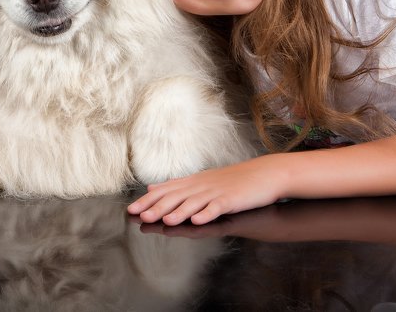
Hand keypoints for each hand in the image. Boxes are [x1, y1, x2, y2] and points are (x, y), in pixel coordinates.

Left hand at [127, 157, 287, 225]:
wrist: (263, 174)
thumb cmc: (233, 180)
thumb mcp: (201, 180)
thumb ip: (176, 186)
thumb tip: (152, 188)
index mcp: (193, 182)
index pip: (166, 191)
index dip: (148, 201)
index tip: (131, 210)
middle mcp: (201, 186)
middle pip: (176, 197)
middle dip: (157, 207)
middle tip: (140, 216)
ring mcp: (216, 192)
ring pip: (194, 202)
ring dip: (179, 212)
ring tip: (165, 220)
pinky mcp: (232, 199)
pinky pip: (217, 207)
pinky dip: (207, 213)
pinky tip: (198, 220)